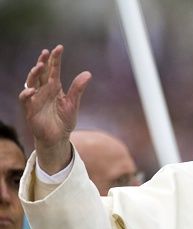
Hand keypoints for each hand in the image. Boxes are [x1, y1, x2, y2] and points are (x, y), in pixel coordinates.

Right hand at [18, 44, 91, 173]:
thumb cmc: (64, 120)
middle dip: (42, 62)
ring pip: (31, 82)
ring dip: (34, 74)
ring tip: (40, 67)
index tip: (59, 48)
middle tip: (46, 52)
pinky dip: (27, 94)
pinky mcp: (30, 110)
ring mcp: (35, 99)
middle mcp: (43, 90)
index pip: (53, 70)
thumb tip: (88, 73)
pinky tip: (32, 90)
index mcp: (54, 87)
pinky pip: (25, 99)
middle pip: (41, 73)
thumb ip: (78, 89)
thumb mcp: (73, 103)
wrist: (58, 137)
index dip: (55, 59)